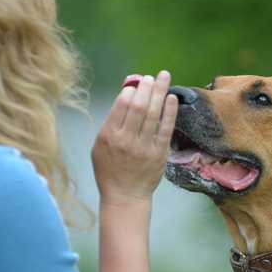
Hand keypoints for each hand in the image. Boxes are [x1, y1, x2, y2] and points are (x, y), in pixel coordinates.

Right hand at [92, 70, 178, 205]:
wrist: (125, 195)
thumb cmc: (110, 170)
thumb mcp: (100, 146)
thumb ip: (111, 123)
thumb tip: (125, 97)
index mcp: (109, 136)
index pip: (121, 106)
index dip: (131, 91)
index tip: (136, 83)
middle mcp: (126, 140)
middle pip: (138, 106)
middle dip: (146, 87)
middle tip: (151, 77)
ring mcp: (144, 146)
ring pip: (153, 114)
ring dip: (159, 92)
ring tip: (164, 77)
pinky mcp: (159, 153)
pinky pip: (166, 128)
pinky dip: (169, 111)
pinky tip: (172, 98)